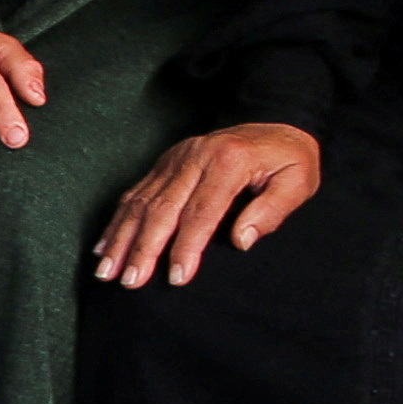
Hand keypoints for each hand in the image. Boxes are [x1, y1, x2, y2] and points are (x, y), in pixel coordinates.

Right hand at [91, 123, 325, 283]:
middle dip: (143, 248)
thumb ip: (273, 211)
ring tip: (107, 271)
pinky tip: (104, 246)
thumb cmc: (288, 159)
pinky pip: (135, 192)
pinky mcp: (164, 162)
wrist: (274, 122)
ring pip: (140, 201)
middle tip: (130, 281)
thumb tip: (241, 240)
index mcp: (229, 162)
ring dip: (121, 238)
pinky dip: (117, 221)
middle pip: (162, 208)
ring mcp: (175, 158)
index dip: (186, 246)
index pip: (202, 211)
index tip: (177, 277)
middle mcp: (195, 157)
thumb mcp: (298, 181)